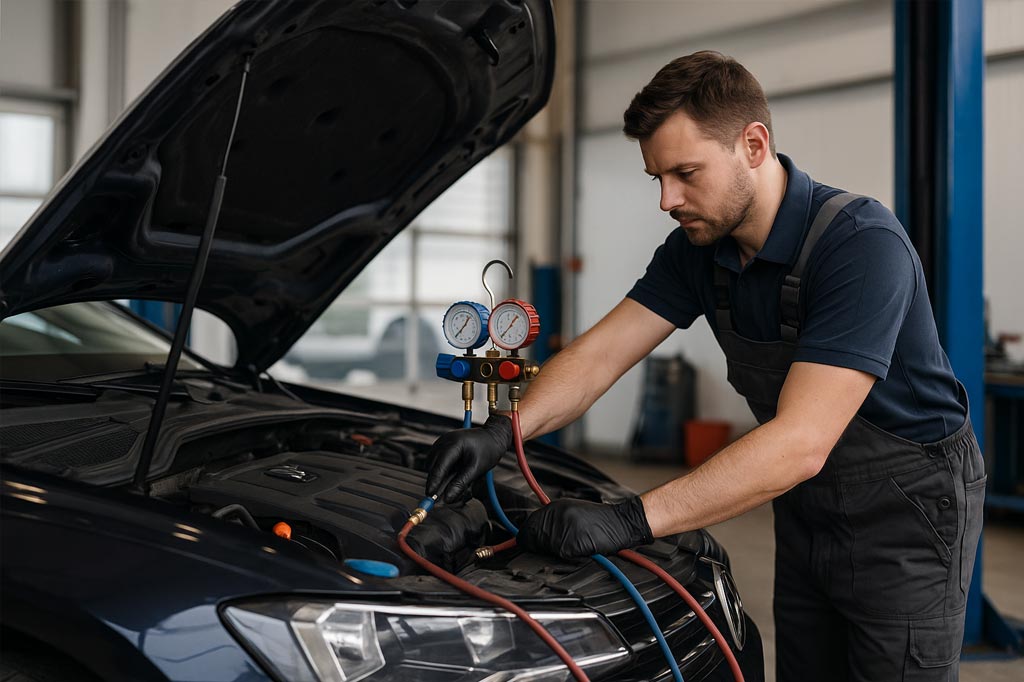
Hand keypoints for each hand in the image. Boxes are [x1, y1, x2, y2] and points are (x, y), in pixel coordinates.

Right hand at [425, 415, 512, 503]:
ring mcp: (441, 443)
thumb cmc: (488, 449)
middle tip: (445, 498)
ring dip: (441, 479)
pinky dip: (443, 473)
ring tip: (459, 486)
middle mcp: (443, 442)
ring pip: (433, 467)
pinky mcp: (442, 448)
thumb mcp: (477, 469)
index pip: (439, 466)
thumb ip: (461, 483)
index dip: (434, 481)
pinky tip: (456, 476)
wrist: (492, 436)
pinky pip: (437, 464)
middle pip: (433, 467)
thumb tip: (447, 498)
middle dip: (437, 483)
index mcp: (453, 443)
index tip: (430, 495)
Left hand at [517, 496, 653, 558]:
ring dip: (552, 553)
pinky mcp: (571, 542)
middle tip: (553, 551)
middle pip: (533, 538)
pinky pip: (558, 556)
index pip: (529, 525)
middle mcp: (557, 514)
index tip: (527, 545)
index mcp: (555, 507)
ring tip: (570, 549)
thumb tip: (533, 537)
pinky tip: (577, 552)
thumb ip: (553, 522)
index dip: (527, 538)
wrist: (622, 522)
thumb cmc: (600, 522)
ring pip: (544, 548)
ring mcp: (563, 528)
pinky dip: (565, 558)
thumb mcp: (573, 514)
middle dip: (537, 547)